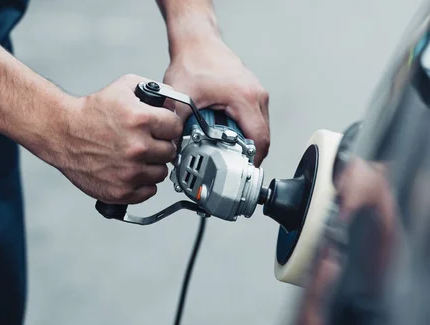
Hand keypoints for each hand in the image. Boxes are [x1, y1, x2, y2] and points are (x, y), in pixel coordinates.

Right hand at [56, 74, 182, 203]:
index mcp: (141, 120)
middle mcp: (137, 147)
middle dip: (160, 145)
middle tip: (146, 142)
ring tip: (135, 156)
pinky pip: (149, 191)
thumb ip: (154, 92)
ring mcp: (130, 172)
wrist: (62, 134)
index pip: (176, 127)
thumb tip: (173, 103)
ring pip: (161, 173)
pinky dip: (142, 183)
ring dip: (152, 165)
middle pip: (171, 151)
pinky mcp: (121, 191)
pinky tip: (130, 171)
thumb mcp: (123, 88)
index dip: (168, 126)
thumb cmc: (90, 113)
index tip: (161, 128)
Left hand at [163, 36, 269, 165]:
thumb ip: (177, 125)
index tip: (239, 173)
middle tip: (229, 166)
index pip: (259, 140)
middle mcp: (256, 96)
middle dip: (246, 155)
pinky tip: (224, 134)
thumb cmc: (193, 61)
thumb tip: (174, 149)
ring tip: (225, 151)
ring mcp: (256, 93)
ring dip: (244, 142)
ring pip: (259, 129)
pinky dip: (242, 129)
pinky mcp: (250, 92)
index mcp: (245, 99)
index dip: (251, 161)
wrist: (197, 41)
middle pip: (262, 137)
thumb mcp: (181, 97)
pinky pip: (253, 118)